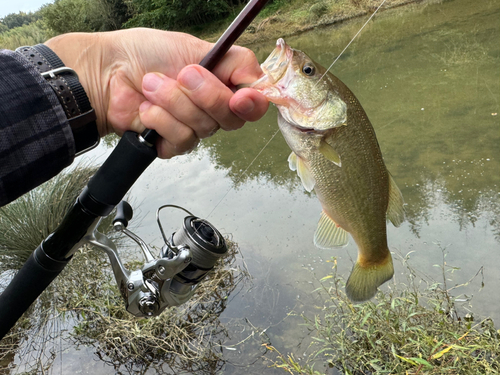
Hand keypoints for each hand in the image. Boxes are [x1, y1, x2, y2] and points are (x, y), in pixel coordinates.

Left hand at [44, 28, 267, 157]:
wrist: (108, 71)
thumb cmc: (146, 53)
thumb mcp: (195, 47)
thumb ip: (235, 63)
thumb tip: (263, 83)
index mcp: (224, 84)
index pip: (255, 103)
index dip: (252, 103)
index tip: (240, 97)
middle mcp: (214, 108)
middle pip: (232, 117)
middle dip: (204, 94)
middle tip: (182, 74)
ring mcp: (195, 127)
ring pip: (204, 127)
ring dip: (173, 102)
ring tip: (152, 85)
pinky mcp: (173, 143)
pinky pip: (181, 140)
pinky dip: (160, 121)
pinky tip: (147, 109)